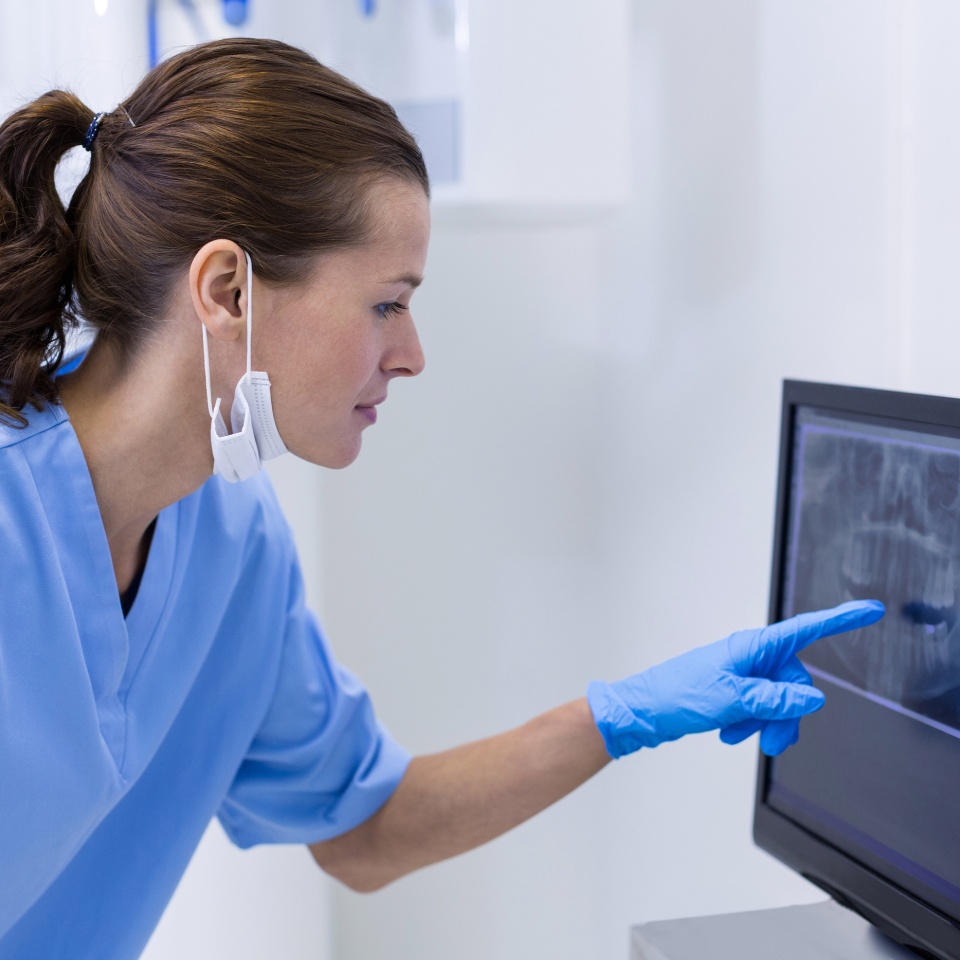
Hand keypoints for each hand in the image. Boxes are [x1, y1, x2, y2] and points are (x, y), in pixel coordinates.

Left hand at [587, 600, 884, 757]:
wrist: (643, 713)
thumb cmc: (678, 697)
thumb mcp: (732, 701)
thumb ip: (775, 701)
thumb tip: (812, 700)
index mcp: (752, 647)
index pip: (806, 630)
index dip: (841, 620)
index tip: (872, 610)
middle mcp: (750, 656)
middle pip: (795, 682)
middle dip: (788, 713)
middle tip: (769, 740)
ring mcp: (742, 674)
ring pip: (779, 700)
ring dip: (767, 723)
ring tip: (741, 737)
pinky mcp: (733, 691)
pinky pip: (760, 709)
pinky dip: (751, 724)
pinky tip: (729, 734)